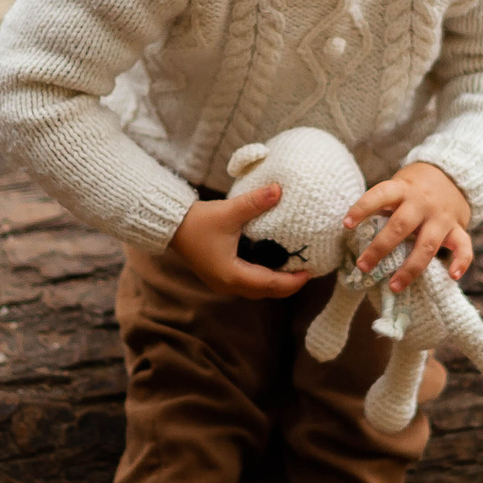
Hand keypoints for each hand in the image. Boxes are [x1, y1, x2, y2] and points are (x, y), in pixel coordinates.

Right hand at [169, 186, 312, 299]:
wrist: (171, 226)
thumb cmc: (197, 221)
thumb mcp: (229, 211)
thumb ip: (255, 202)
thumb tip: (279, 190)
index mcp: (232, 275)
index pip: (270, 284)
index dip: (292, 281)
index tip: (310, 272)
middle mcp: (228, 285)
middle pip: (266, 292)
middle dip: (288, 285)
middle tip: (308, 272)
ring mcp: (223, 283)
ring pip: (257, 290)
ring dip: (276, 283)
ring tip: (294, 269)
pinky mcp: (220, 276)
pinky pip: (249, 283)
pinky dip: (264, 278)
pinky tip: (274, 264)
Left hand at [345, 162, 473, 294]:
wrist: (453, 174)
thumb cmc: (414, 188)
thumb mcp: (398, 186)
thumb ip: (383, 206)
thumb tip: (354, 233)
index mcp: (403, 189)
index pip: (380, 195)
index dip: (362, 208)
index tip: (346, 224)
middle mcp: (422, 203)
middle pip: (400, 226)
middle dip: (380, 248)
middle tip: (363, 266)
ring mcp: (441, 217)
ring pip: (427, 244)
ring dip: (410, 268)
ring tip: (394, 286)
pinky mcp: (458, 228)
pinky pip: (464, 246)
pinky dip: (461, 261)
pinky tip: (453, 276)